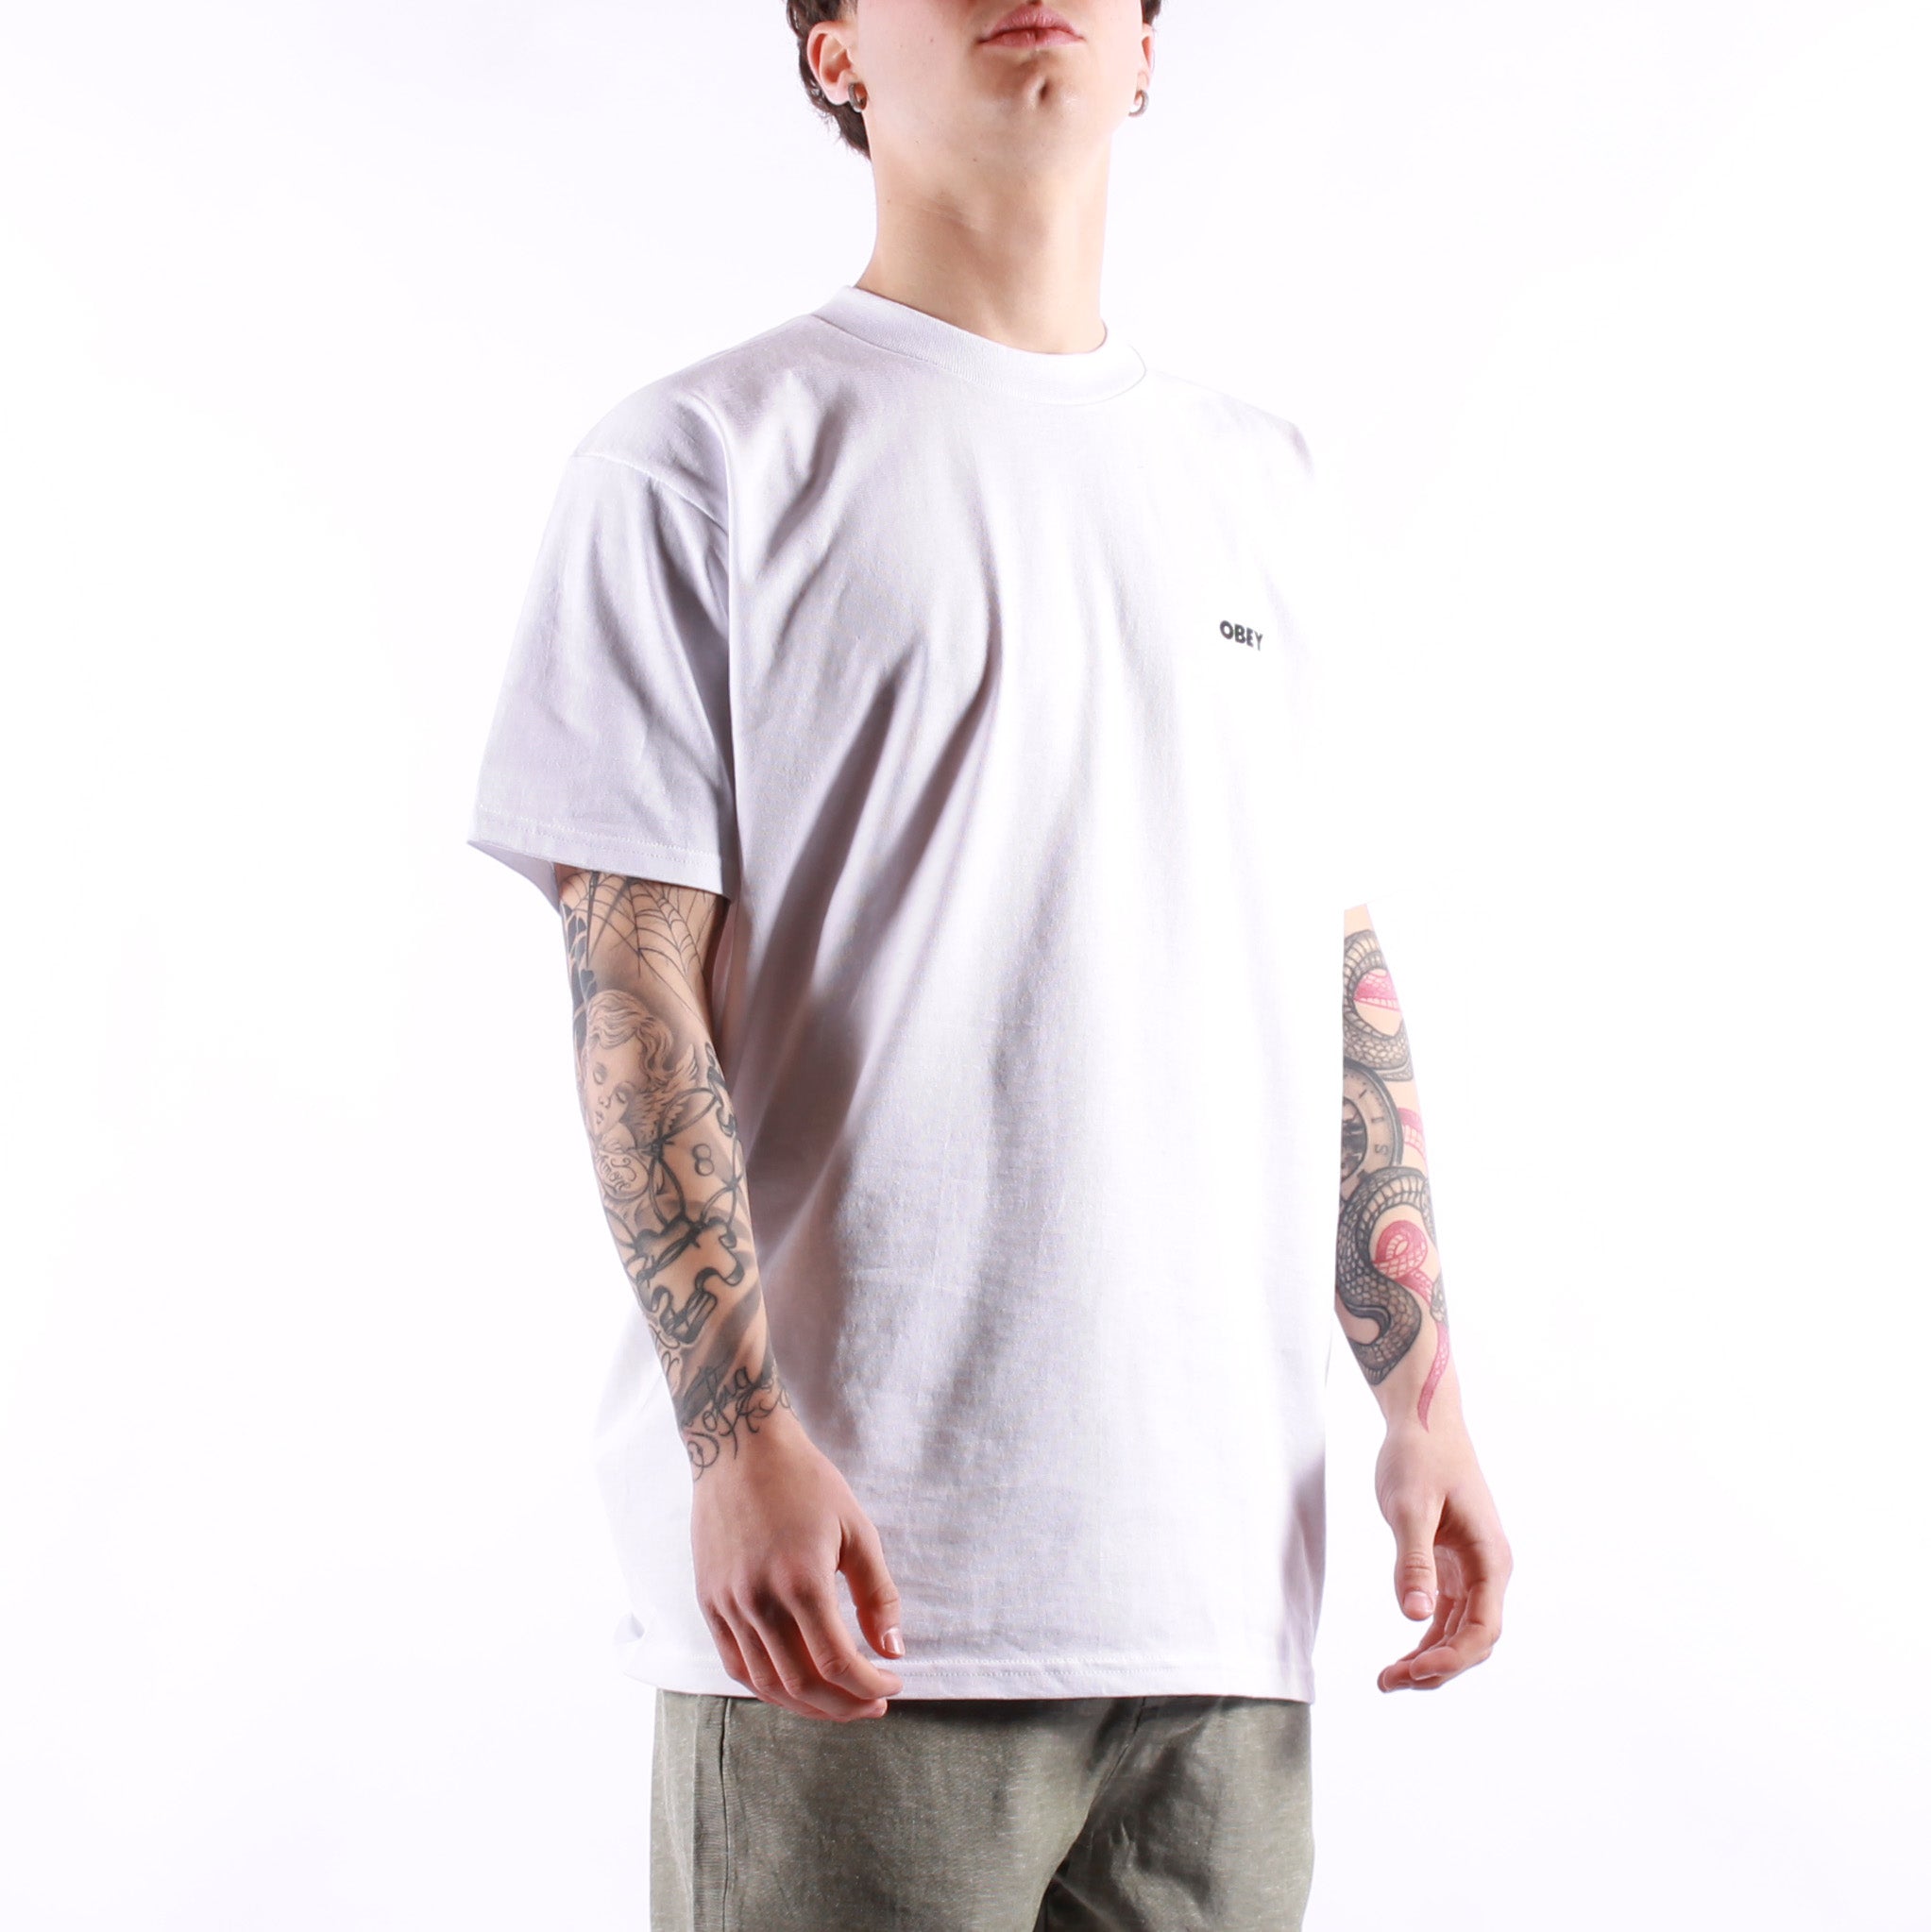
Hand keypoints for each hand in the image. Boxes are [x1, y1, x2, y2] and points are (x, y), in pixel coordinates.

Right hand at [690, 1408, 905, 1720]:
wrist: (740, 1447)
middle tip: (873, 1702)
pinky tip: (794, 1685)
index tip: (892, 1683)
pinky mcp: (708, 1601)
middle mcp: (759, 1601)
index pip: (838, 1664)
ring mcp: (727, 1605)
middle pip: (802, 1684)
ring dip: (807, 1705)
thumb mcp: (856, 1529)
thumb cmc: (806, 1482)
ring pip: (765, 1684)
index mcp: (801, 1582)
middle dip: (844, 1705)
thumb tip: (893, 1650)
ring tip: (838, 1702)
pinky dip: (766, 1687)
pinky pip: (735, 1664)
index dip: (869, 1686)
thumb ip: (877, 1594)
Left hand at [1373, 1419, 1511, 1691]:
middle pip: (1473, 1639)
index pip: (1483, 1629)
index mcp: (1489, 1558)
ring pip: (1459, 1632)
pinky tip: (1401, 1656)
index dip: (1452, 1659)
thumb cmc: (1419, 1457)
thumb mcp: (1410, 1508)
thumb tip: (1417, 1617)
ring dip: (1429, 1660)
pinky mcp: (1452, 1564)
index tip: (1414, 1671)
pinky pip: (1446, 1614)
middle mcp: (1488, 1569)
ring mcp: (1471, 1569)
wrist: (1422, 1422)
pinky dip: (1426, 1638)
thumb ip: (1413, 1562)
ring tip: (1388, 1680)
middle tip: (1389, 1682)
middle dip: (1436, 1668)